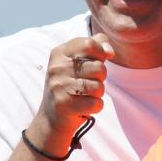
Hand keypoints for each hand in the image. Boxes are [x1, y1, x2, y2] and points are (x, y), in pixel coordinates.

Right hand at [28, 33, 114, 153]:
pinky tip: (84, 106)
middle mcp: (57, 68)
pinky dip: (96, 107)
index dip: (101, 53)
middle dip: (101, 77)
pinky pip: (97, 104)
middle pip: (99, 67)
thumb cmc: (70, 84)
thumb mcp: (77, 62)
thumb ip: (95, 47)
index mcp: (60, 53)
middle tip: (88, 83)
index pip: (89, 43)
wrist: (52, 116)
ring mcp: (59, 87)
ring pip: (99, 87)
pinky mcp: (65, 105)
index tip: (99, 60)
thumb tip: (109, 50)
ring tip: (85, 95)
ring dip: (98, 93)